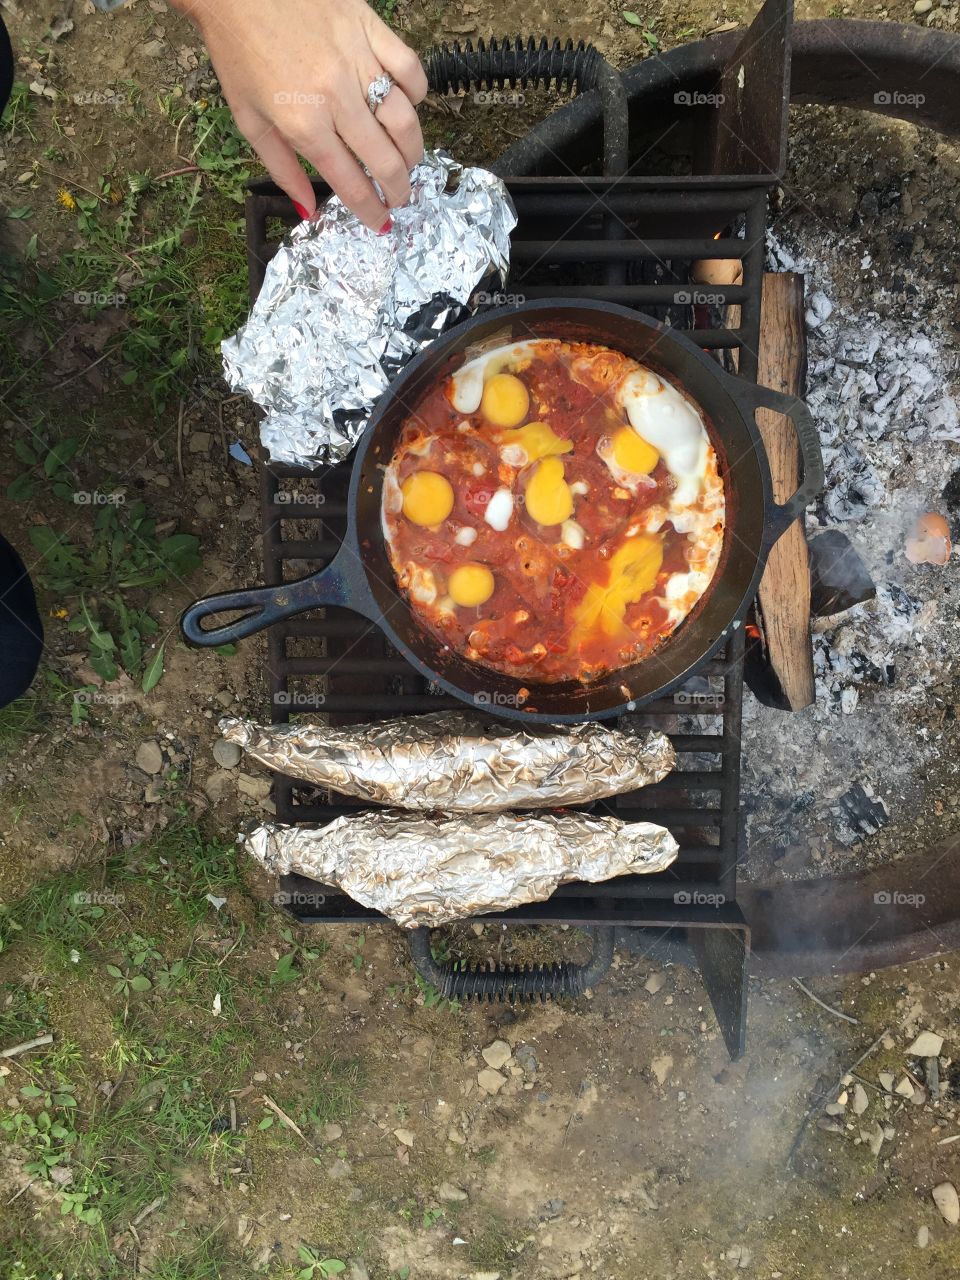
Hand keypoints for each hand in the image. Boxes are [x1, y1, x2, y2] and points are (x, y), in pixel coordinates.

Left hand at [173, 0, 427, 230]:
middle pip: (385, 160)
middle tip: (399, 198)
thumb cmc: (239, 51)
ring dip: (412, 151)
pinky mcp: (370, 28)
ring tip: (407, 161)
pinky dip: (416, 93)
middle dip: (398, 190)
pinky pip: (410, 69)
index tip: (382, 224)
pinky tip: (406, 105)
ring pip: (405, 120)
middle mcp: (336, 98)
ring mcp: (357, 61)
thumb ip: (282, 168)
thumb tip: (309, 210)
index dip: (371, 211)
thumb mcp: (248, 119)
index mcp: (304, 125)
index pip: (351, 183)